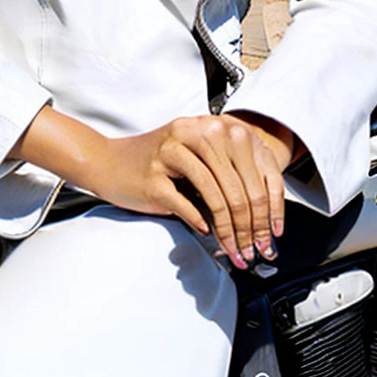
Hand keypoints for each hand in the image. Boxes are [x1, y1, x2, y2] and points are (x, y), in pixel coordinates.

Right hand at [10, 107, 293, 269]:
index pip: (250, 166)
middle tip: (254, 251)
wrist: (106, 162)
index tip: (270, 234)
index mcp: (205, 126)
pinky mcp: (152, 176)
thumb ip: (221, 170)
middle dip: (250, 225)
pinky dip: (199, 221)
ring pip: (214, 194)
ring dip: (228, 230)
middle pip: (235, 184)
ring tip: (233, 250)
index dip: (265, 205)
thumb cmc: (152, 163)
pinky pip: (185, 203)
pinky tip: (204, 232)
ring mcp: (169, 154)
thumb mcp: (190, 156)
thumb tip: (260, 212)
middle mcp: (189, 134)